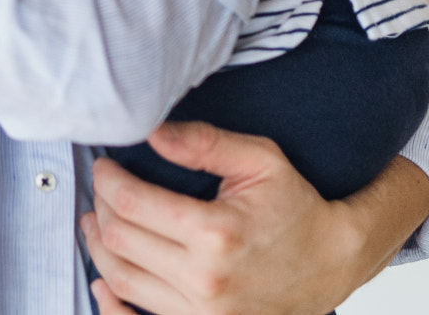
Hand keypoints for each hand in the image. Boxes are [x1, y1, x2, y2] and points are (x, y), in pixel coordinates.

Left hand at [80, 122, 391, 314]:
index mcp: (216, 232)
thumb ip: (204, 142)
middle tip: (101, 188)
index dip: (107, 180)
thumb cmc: (297, 209)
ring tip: (97, 221)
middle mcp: (205, 279)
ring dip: (98, 246)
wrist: (332, 264)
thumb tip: (153, 132)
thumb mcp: (261, 161)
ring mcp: (203, 312)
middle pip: (120, 239)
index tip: (104, 166)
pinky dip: (111, 302)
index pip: (132, 203)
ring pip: (120, 278)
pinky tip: (103, 281)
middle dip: (100, 206)